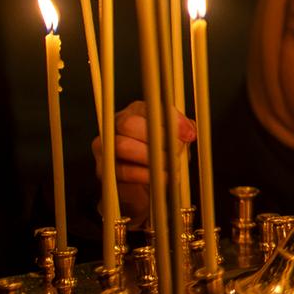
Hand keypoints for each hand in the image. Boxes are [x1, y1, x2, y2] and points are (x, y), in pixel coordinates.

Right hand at [92, 101, 196, 224]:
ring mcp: (106, 148)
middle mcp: (116, 126)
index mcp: (135, 112)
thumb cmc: (163, 155)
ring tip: (171, 166)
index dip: (170, 120)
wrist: (149, 185)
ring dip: (151, 157)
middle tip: (177, 151)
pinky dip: (146, 175)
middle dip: (158, 138)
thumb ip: (183, 130)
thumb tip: (189, 131)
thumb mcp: (178, 139)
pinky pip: (123, 171)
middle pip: (129, 123)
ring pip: (123, 146)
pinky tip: (162, 178)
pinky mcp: (104, 170)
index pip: (149, 108)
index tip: (189, 135)